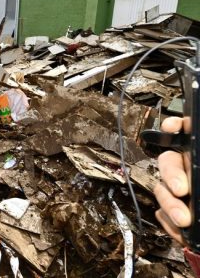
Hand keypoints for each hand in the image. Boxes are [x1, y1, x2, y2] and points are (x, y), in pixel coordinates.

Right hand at [154, 116, 191, 244]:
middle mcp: (189, 172)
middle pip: (168, 163)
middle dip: (171, 175)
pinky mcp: (175, 217)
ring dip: (170, 206)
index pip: (184, 134)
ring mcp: (180, 195)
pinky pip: (163, 216)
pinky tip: (182, 233)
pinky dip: (170, 226)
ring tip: (183, 220)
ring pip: (163, 193)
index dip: (175, 127)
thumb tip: (193, 156)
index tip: (172, 128)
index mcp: (198, 159)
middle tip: (181, 190)